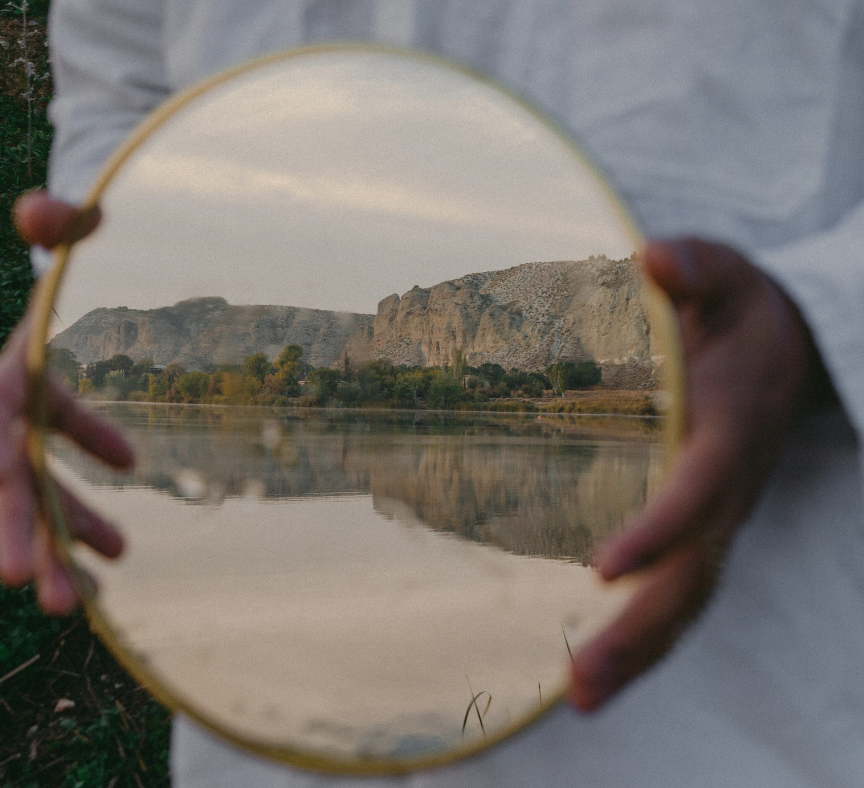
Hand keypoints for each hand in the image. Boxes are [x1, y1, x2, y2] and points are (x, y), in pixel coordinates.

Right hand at [0, 191, 130, 613]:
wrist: (69, 270)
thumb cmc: (72, 246)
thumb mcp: (71, 227)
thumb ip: (58, 220)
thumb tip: (38, 210)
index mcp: (13, 363)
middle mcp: (17, 406)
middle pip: (15, 478)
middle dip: (25, 532)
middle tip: (45, 593)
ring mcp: (37, 426)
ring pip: (44, 498)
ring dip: (63, 546)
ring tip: (92, 602)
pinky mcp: (59, 434)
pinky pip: (71, 482)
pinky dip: (92, 514)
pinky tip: (118, 551)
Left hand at [569, 238, 836, 710]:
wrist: (791, 349)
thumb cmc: (746, 312)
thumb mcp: (727, 273)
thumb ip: (697, 267)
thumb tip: (655, 256)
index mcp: (730, 428)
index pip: (698, 489)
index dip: (660, 528)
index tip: (605, 564)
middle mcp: (728, 488)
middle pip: (692, 574)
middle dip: (640, 631)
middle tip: (579, 682)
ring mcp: (718, 517)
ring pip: (688, 599)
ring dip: (639, 653)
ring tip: (580, 697)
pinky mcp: (702, 528)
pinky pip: (680, 591)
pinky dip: (645, 637)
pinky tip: (601, 669)